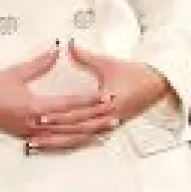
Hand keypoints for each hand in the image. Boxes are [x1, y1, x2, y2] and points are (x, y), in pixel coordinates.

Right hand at [0, 45, 119, 148]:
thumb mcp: (15, 72)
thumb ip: (40, 63)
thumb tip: (57, 50)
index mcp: (33, 107)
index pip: (69, 105)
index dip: (89, 101)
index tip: (106, 96)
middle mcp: (34, 124)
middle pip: (71, 125)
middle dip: (95, 121)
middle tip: (115, 116)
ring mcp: (30, 133)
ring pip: (65, 137)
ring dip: (86, 135)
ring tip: (105, 132)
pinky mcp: (26, 137)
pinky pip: (53, 143)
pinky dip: (69, 142)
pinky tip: (80, 141)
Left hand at [20, 42, 171, 154]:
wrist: (157, 84)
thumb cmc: (135, 73)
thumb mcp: (108, 64)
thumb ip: (86, 57)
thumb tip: (69, 45)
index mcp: (108, 101)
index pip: (79, 110)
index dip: (59, 113)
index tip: (41, 114)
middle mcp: (108, 117)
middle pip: (76, 128)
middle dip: (54, 131)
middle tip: (32, 133)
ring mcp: (109, 125)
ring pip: (78, 137)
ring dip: (57, 141)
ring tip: (36, 144)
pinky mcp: (108, 128)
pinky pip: (85, 139)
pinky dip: (69, 143)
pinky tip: (54, 146)